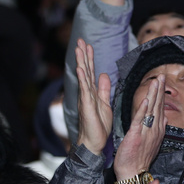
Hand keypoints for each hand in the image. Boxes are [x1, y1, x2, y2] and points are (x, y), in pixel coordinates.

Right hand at [74, 39, 112, 154]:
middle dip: (83, 55)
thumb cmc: (98, 126)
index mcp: (92, 93)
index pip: (90, 72)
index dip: (89, 58)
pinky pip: (84, 89)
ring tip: (79, 48)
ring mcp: (85, 98)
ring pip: (83, 76)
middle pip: (85, 70)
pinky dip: (82, 78)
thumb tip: (104, 75)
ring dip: (81, 61)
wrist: (93, 142)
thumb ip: (104, 90)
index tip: (88, 45)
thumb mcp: (105, 104)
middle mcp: (86, 93)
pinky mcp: (86, 105)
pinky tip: (80, 68)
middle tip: (80, 40)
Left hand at [113, 74, 165, 180]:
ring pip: (151, 110)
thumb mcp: (151, 141)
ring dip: (153, 95)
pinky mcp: (136, 136)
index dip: (161, 94)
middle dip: (160, 90)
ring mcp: (146, 132)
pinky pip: (140, 121)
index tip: (161, 82)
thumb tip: (163, 117)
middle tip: (162, 75)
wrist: (133, 173)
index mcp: (157, 130)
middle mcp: (154, 130)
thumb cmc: (139, 158)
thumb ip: (156, 127)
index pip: (160, 108)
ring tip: (156, 82)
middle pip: (158, 106)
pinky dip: (143, 110)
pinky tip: (145, 100)